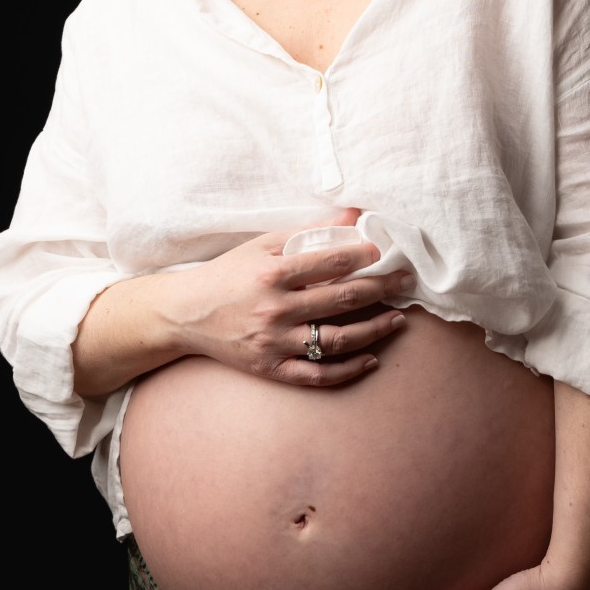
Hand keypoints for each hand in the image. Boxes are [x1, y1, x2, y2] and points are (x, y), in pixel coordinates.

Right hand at [175, 207, 413, 385]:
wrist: (186, 314)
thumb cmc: (228, 274)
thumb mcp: (262, 244)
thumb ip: (307, 230)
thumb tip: (352, 214)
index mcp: (272, 273)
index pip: (329, 262)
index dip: (362, 255)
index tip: (383, 251)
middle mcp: (275, 309)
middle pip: (341, 299)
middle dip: (380, 288)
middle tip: (404, 281)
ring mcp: (274, 342)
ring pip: (337, 339)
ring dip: (374, 329)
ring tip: (398, 318)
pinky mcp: (271, 368)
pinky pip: (317, 375)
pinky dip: (348, 369)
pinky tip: (371, 358)